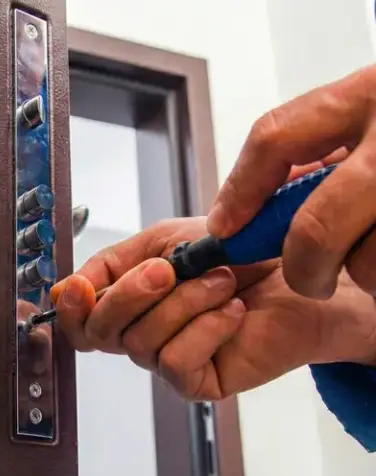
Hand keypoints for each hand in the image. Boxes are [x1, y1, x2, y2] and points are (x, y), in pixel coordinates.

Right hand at [50, 218, 375, 400]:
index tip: (83, 287)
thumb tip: (69, 287)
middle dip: (131, 295)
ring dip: (184, 303)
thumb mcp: (166, 240)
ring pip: (140, 341)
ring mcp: (165, 358)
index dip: (72, 306)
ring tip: (223, 282)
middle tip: (170, 269)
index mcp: (126, 300)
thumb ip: (115, 262)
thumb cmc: (236, 253)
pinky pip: (174, 361)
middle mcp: (139, 332)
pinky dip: (206, 328)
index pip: (78, 317)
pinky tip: (233, 311)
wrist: (297, 274)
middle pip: (100, 331)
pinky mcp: (195, 381)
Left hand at [207, 64, 375, 298]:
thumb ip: (319, 151)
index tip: (224, 227)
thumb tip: (241, 217)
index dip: (241, 189)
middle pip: (318, 228)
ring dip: (368, 271)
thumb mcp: (374, 119)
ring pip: (370, 263)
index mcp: (372, 92)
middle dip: (302, 265)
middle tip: (305, 275)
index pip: (276, 137)